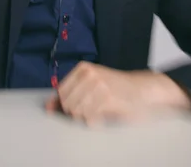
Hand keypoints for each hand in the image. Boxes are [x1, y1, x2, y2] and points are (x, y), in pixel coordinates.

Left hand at [45, 62, 190, 124]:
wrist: (143, 90)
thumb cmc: (114, 88)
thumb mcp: (90, 85)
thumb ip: (69, 95)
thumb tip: (47, 108)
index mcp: (83, 68)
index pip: (60, 93)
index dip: (66, 105)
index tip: (77, 107)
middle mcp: (89, 73)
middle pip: (67, 104)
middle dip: (75, 113)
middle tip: (90, 110)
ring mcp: (99, 85)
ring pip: (76, 112)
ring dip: (85, 118)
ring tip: (97, 112)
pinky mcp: (108, 98)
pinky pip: (89, 118)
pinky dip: (94, 122)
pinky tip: (102, 117)